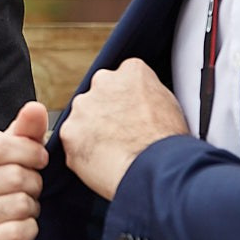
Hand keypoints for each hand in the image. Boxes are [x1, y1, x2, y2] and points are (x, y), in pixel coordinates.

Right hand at [0, 100, 48, 239]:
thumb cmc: (5, 183)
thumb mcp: (15, 152)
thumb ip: (26, 129)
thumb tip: (35, 108)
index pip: (0, 145)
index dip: (30, 152)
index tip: (40, 159)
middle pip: (12, 176)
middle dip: (34, 182)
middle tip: (32, 187)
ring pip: (17, 204)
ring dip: (32, 206)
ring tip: (25, 206)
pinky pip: (16, 232)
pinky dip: (31, 229)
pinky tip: (23, 227)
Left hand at [58, 58, 187, 199]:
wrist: (156, 168)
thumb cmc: (169, 143)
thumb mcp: (171, 105)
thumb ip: (148, 95)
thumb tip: (143, 103)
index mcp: (131, 71)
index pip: (122, 79)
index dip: (125, 100)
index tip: (130, 115)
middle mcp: (103, 82)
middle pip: (98, 95)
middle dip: (105, 113)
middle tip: (120, 135)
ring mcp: (83, 106)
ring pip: (82, 118)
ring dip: (91, 132)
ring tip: (113, 152)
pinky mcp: (69, 131)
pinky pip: (73, 141)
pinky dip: (83, 152)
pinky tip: (102, 162)